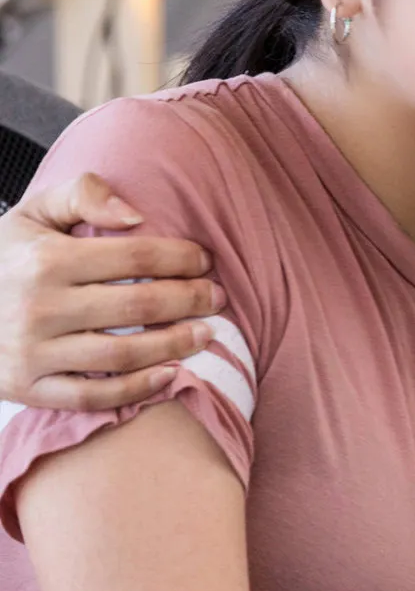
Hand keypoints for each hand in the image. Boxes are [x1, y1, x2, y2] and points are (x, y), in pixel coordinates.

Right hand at [0, 173, 223, 410]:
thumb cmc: (5, 259)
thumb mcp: (33, 214)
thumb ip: (81, 194)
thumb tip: (135, 214)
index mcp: (46, 260)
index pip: (135, 257)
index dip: (181, 258)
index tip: (204, 261)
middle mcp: (39, 307)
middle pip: (138, 304)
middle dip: (190, 299)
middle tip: (217, 297)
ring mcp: (32, 352)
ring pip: (123, 353)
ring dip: (175, 344)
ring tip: (206, 333)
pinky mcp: (26, 388)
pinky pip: (91, 396)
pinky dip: (135, 389)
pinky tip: (169, 375)